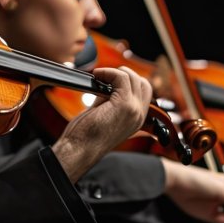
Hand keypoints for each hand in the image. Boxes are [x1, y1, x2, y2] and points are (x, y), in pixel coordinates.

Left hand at [52, 66, 151, 181]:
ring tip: (99, 76)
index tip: (110, 80)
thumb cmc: (85, 136)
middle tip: (105, 76)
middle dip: (125, 74)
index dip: (129, 82)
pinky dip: (108, 72)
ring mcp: (134, 110)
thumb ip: (110, 100)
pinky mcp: (124, 105)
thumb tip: (106, 83)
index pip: (144, 93)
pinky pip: (122, 78)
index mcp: (136, 120)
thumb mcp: (104, 114)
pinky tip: (96, 76)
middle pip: (143, 83)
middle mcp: (139, 116)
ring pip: (134, 78)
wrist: (79, 150)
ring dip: (115, 72)